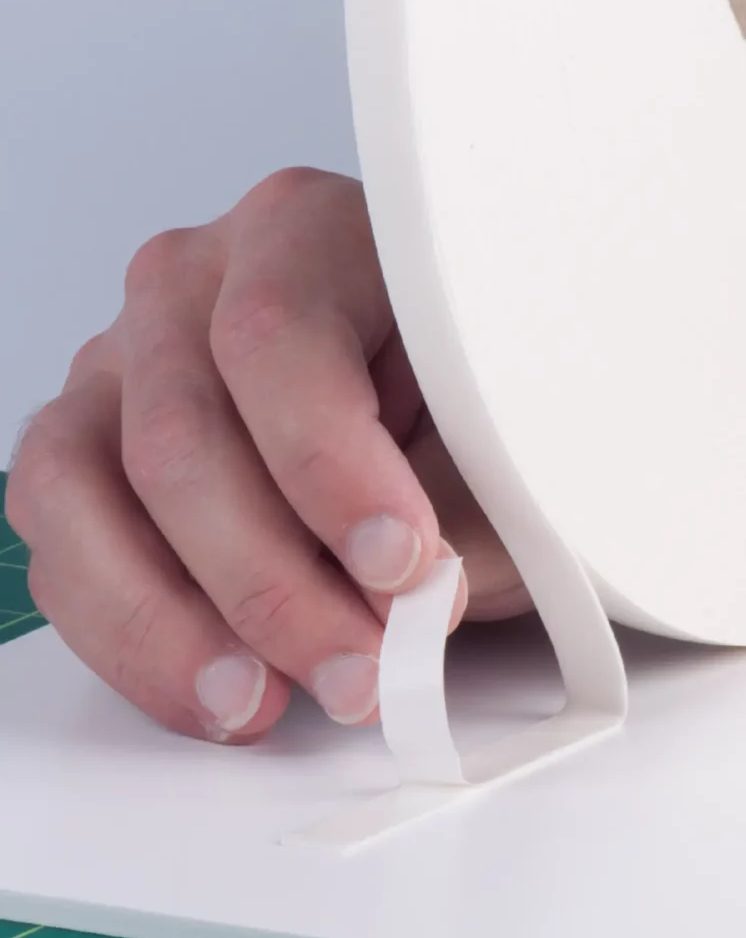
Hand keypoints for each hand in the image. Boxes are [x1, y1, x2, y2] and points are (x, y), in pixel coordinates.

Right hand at [5, 168, 528, 743]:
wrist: (429, 405)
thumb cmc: (464, 402)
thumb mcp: (491, 434)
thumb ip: (453, 504)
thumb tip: (405, 604)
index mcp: (304, 235)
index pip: (280, 340)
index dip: (332, 468)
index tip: (403, 566)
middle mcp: (193, 285)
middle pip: (181, 437)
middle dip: (272, 583)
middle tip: (360, 667)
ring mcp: (126, 363)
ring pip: (88, 493)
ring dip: (179, 625)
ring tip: (268, 702)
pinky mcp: (88, 445)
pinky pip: (62, 541)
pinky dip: (133, 634)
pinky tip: (215, 688)